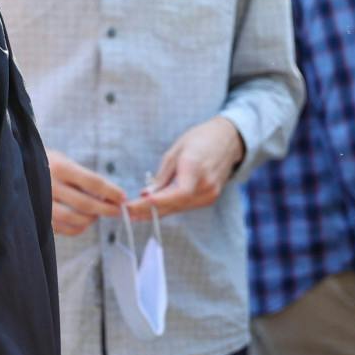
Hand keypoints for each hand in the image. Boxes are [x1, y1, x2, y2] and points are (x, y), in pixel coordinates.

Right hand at [44, 149, 127, 235]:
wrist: (16, 169)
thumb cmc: (47, 165)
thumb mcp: (64, 162)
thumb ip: (83, 177)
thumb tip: (109, 195)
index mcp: (60, 168)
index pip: (93, 182)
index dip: (111, 192)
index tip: (122, 197)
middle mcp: (50, 186)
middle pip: (86, 203)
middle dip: (106, 209)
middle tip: (117, 210)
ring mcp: (43, 203)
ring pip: (75, 219)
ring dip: (92, 219)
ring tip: (98, 215)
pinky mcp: (39, 217)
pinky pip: (64, 229)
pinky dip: (79, 228)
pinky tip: (84, 222)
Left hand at [127, 118, 243, 217]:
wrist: (227, 141)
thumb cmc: (199, 140)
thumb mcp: (175, 152)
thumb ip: (162, 176)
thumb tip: (146, 194)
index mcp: (196, 168)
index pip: (178, 193)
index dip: (157, 202)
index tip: (136, 205)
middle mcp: (206, 185)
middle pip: (175, 204)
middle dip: (148, 210)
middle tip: (127, 212)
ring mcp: (210, 194)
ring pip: (178, 208)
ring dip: (156, 212)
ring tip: (134, 214)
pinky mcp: (210, 199)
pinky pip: (185, 206)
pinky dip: (168, 207)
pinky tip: (152, 209)